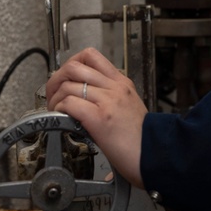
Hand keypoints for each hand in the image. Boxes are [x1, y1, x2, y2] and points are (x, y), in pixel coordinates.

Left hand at [45, 48, 146, 188]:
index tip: (65, 80)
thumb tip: (87, 100)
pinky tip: (62, 119)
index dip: (70, 64)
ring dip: (54, 98)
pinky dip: (59, 110)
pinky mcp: (99, 118)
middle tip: (53, 96)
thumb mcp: (130, 107)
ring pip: (68, 85)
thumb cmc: (142, 138)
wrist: (156, 155)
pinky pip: (69, 103)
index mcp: (121, 82)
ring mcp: (108, 101)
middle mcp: (114, 87)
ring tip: (56, 111)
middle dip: (56, 80)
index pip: (90, 56)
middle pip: (74, 67)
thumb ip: (111, 98)